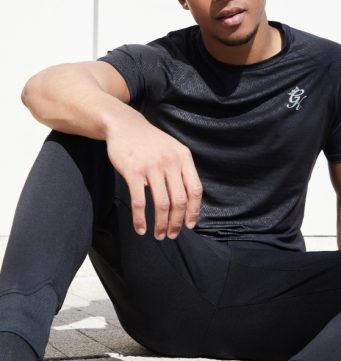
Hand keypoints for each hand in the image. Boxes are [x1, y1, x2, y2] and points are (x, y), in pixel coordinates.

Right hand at [106, 113, 202, 239]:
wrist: (125, 125)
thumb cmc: (150, 141)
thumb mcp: (172, 149)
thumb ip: (180, 171)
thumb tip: (185, 202)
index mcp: (183, 157)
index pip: (195, 189)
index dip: (194, 211)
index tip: (190, 225)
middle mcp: (170, 162)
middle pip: (180, 200)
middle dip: (177, 222)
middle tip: (172, 235)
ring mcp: (152, 167)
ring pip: (162, 204)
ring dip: (161, 224)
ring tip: (159, 235)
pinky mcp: (133, 171)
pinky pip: (139, 201)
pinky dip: (140, 219)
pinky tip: (140, 228)